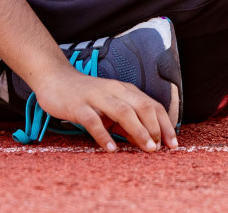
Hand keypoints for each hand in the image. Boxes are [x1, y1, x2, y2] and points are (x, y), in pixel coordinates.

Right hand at [30, 59, 177, 152]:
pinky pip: (93, 120)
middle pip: (141, 106)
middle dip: (155, 128)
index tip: (173, 144)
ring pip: (122, 111)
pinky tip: (111, 149)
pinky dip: (103, 135)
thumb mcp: (110, 107)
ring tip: (147, 149)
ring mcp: (95, 97)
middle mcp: (113, 90)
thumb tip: (146, 142)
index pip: (151, 105)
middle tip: (160, 149)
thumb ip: (127, 122)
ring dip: (138, 131)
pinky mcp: (77, 105)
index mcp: (124, 90)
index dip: (165, 124)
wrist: (54, 78)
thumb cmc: (86, 96)